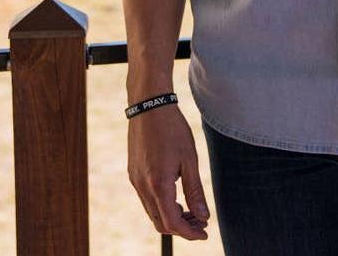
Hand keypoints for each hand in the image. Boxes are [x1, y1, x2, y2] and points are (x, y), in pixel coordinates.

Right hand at [127, 103, 209, 239]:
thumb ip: (195, 190)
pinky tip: (176, 195)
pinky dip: (162, 204)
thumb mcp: (190, 159)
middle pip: (160, 222)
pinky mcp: (133, 173)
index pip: (173, 223)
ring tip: (192, 210)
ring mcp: (135, 180)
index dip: (190, 232)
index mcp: (158, 185)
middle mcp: (142, 187)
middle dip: (181, 227)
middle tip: (201, 223)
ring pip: (152, 212)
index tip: (205, 233)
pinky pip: (146, 199)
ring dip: (171, 216)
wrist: (149, 105)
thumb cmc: (172, 129)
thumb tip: (204, 217)